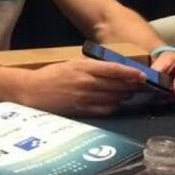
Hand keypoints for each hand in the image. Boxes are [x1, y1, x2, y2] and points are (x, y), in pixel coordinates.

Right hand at [22, 59, 145, 116]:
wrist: (32, 90)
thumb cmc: (52, 75)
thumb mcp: (72, 64)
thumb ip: (91, 67)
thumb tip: (113, 71)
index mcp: (84, 68)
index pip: (114, 70)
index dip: (130, 73)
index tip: (142, 75)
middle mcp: (87, 82)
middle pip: (117, 85)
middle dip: (132, 85)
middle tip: (141, 85)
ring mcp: (84, 98)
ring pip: (113, 98)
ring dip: (125, 96)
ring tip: (130, 93)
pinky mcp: (81, 110)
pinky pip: (104, 110)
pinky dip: (114, 107)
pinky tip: (117, 104)